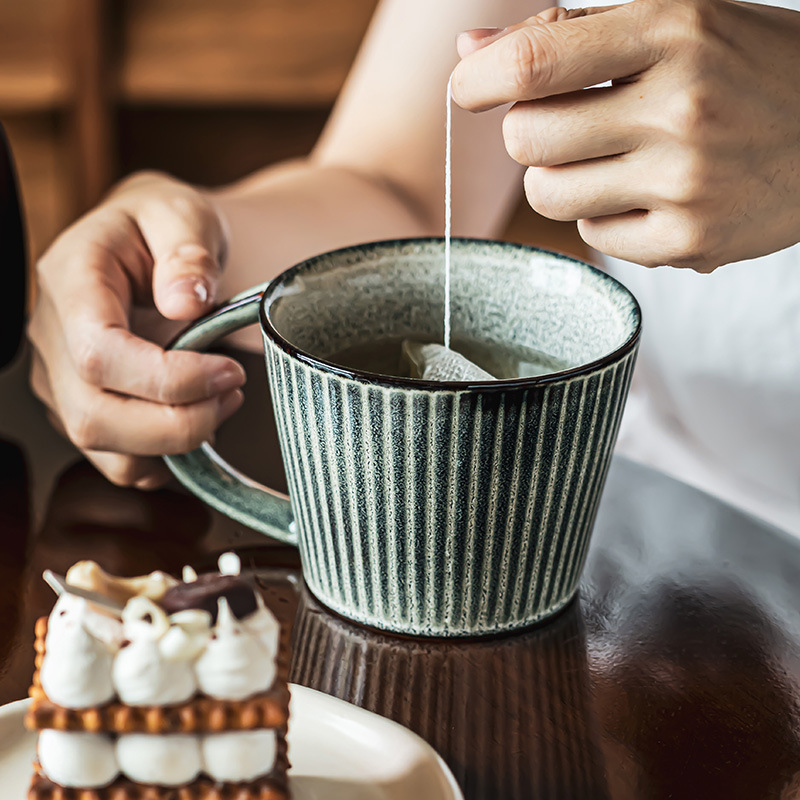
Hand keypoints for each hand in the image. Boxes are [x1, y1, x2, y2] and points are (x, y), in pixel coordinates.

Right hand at [28, 172, 246, 488]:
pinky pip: (117, 459)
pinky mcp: (82, 408)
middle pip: (95, 417)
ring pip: (105, 448)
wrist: (148, 243)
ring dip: (175, 443)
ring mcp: (61, 380)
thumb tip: (187, 302)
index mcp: (72, 281)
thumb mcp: (183, 214)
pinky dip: (165, 456)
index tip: (230, 371)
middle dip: (178, 423)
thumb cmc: (162, 226)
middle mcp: (53, 338)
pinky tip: (198, 418)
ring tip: (222, 402)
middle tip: (234, 393)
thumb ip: (187, 251)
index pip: (100, 353)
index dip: (168, 379)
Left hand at [452, 0, 799, 270]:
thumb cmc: (744, 67)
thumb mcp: (673, 21)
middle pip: (526, 139)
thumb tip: (471, 51)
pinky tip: (645, 192)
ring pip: (548, 194)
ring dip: (557, 176)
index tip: (467, 86)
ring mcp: (685, 183)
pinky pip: (593, 234)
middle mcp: (679, 109)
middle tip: (563, 121)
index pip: (537, 62)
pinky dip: (603, 214)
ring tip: (607, 157)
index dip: (478, 78)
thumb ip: (569, 35)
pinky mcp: (689, 240)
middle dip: (527, 131)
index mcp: (673, 32)